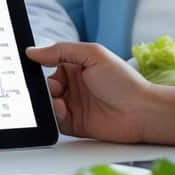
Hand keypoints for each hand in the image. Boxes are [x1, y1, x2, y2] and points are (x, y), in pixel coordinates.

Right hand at [26, 43, 152, 142]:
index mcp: (76, 67)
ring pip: (48, 103)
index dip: (40, 67)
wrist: (141, 112)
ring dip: (48, 100)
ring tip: (58, 98)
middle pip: (45, 85)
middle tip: (52, 86)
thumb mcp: (92, 55)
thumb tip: (32, 51)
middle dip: (43, 86)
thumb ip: (61, 50)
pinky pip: (55, 120)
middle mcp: (73, 86)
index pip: (49, 65)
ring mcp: (73, 105)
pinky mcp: (74, 124)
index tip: (33, 67)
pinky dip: (55, 115)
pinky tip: (64, 109)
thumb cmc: (123, 81)